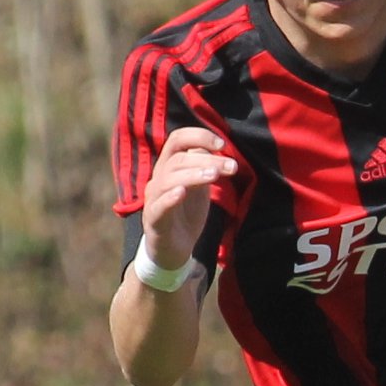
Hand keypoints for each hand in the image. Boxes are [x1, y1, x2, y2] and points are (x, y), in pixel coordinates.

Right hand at [141, 127, 237, 269]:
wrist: (175, 249)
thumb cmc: (187, 214)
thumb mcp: (201, 187)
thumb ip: (206, 168)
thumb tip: (220, 149)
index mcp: (169, 167)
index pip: (177, 140)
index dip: (197, 136)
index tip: (222, 144)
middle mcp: (158, 178)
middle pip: (177, 159)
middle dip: (207, 159)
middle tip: (232, 167)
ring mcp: (153, 199)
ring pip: (167, 179)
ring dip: (193, 174)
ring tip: (215, 176)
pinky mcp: (153, 220)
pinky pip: (158, 206)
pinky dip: (169, 198)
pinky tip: (182, 192)